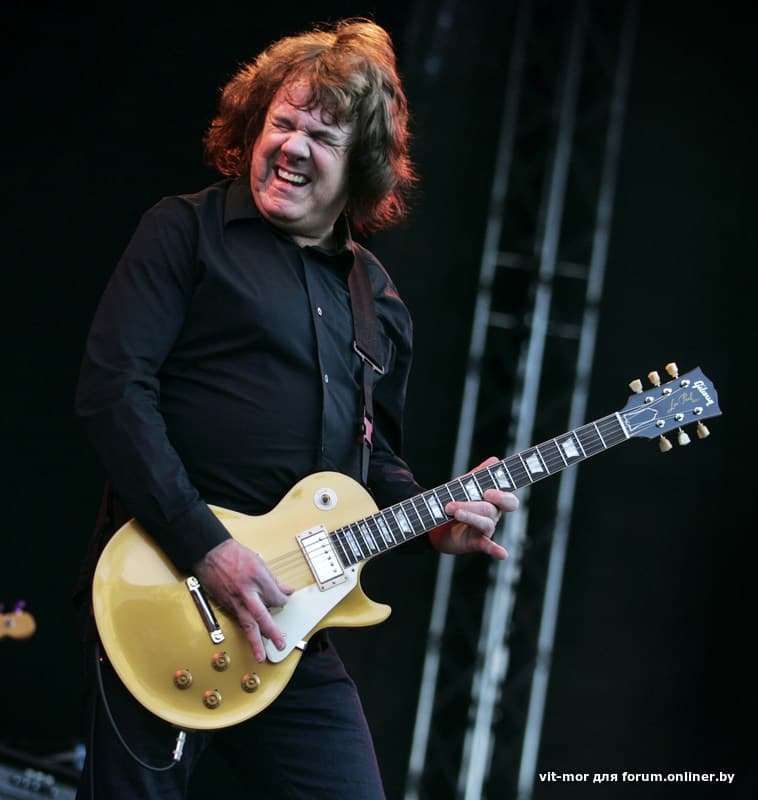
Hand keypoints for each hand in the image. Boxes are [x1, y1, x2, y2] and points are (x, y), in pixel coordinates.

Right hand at [193, 539, 292, 662]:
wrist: (210, 554)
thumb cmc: (234, 555)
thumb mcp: (259, 562)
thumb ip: (274, 580)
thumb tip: (287, 591)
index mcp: (258, 577)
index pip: (276, 597)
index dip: (283, 601)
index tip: (284, 601)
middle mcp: (246, 592)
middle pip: (262, 616)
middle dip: (272, 632)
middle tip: (280, 644)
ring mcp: (235, 600)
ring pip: (247, 625)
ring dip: (254, 642)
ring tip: (261, 656)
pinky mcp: (226, 605)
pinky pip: (238, 620)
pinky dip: (245, 629)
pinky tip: (251, 637)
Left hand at [428, 457, 518, 558]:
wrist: (435, 522)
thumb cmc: (455, 501)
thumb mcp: (463, 486)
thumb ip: (478, 475)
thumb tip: (495, 459)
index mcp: (493, 501)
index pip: (508, 498)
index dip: (502, 495)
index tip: (488, 491)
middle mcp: (493, 515)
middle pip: (492, 510)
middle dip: (475, 505)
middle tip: (457, 504)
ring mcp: (485, 530)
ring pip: (485, 523)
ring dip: (469, 516)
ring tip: (450, 510)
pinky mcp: (476, 542)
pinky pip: (489, 546)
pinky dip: (495, 549)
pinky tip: (502, 553)